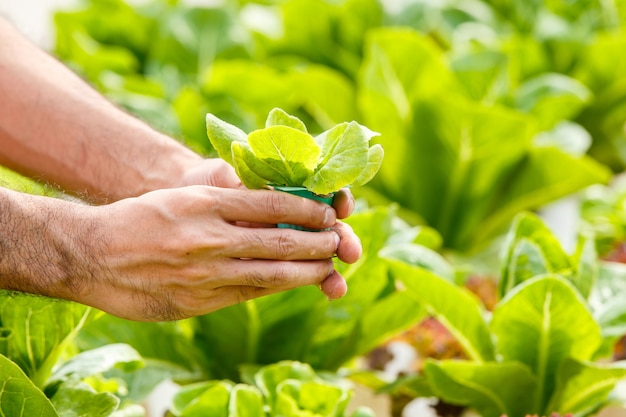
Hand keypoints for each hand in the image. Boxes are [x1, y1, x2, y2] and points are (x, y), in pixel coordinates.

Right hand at [71, 185, 360, 320]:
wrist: (93, 254)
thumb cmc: (141, 218)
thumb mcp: (184, 196)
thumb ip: (226, 204)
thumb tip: (273, 213)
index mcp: (205, 202)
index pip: (271, 203)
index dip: (308, 209)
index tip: (329, 212)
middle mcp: (208, 236)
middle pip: (279, 240)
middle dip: (317, 242)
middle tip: (340, 241)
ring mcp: (203, 272)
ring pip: (270, 273)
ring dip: (306, 271)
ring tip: (328, 267)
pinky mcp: (197, 301)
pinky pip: (248, 293)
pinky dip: (275, 286)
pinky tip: (293, 282)